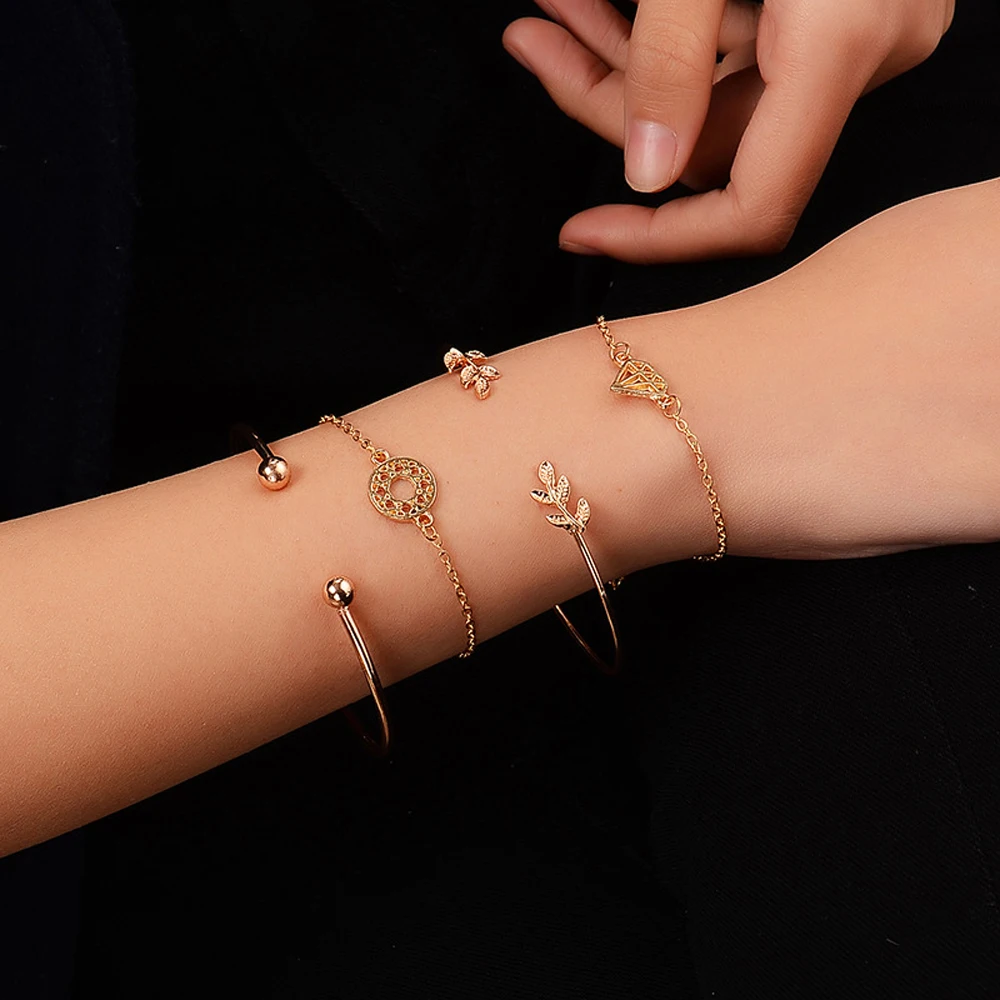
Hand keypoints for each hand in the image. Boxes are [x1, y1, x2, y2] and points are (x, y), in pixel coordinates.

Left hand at [503, 0, 954, 261]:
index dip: (665, 238)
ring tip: (549, 8)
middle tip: (529, 43)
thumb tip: (645, 174)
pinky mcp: (844, 5)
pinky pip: (745, 53)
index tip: (583, 233)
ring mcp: (861, 28)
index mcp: (845, 45)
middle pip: (717, 141)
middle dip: (611, 104)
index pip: (755, 206)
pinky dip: (670, 36)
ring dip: (625, 60)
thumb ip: (668, 59)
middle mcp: (868, 52)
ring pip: (722, 96)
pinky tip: (601, 1)